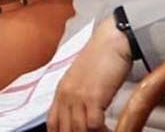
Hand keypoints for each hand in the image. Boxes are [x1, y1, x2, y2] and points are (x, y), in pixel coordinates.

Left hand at [46, 17, 132, 131]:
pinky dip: (103, 131)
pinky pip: (94, 125)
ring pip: (78, 130)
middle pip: (64, 129)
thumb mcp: (81, 79)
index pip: (52, 123)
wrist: (111, 41)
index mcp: (61, 91)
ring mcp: (78, 96)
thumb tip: (80, 115)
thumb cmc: (101, 59)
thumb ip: (76, 96)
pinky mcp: (93, 97)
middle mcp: (66, 95)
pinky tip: (111, 129)